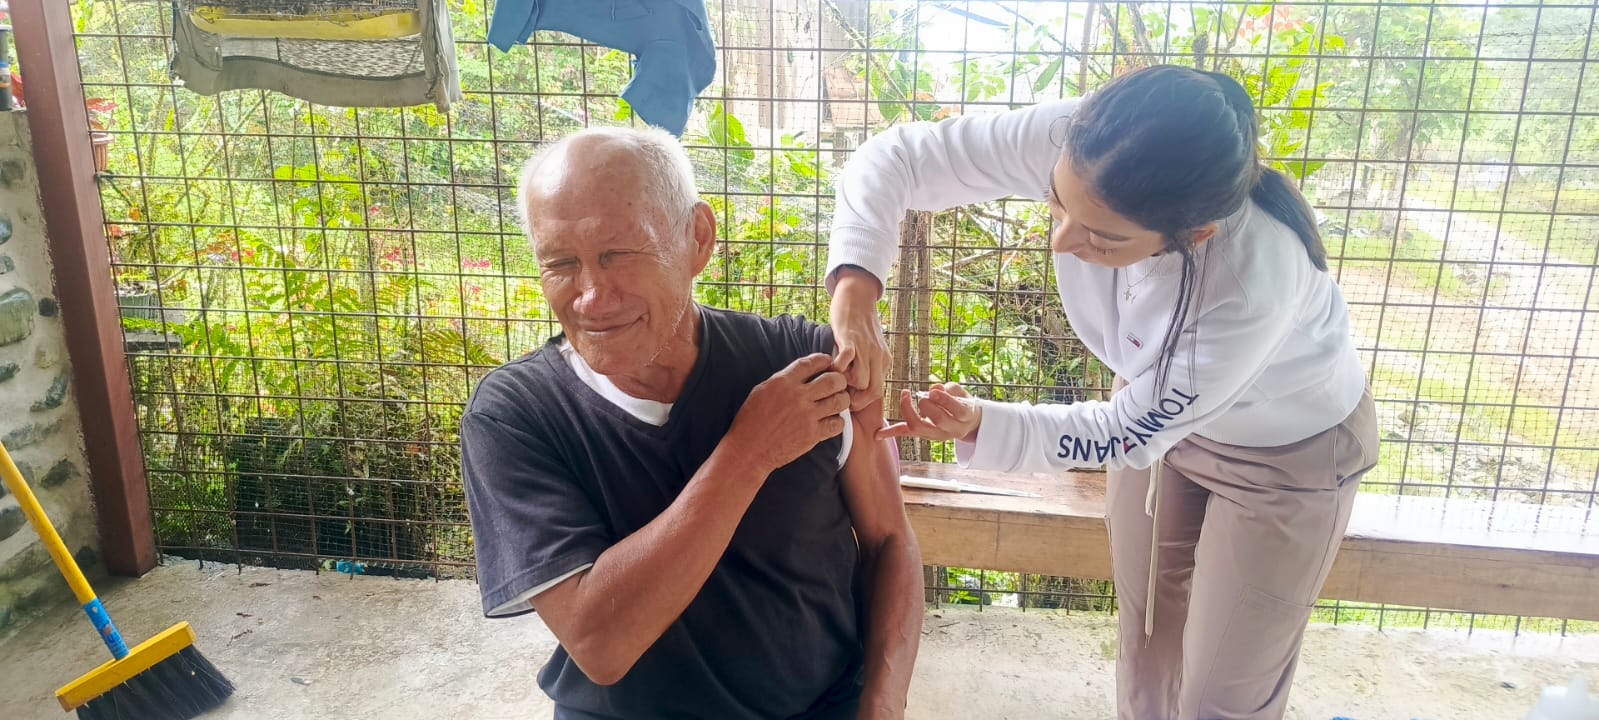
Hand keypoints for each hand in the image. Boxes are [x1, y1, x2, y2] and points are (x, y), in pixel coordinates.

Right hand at [726, 353, 850, 473]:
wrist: (749, 450)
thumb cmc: (751, 421)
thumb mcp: (761, 391)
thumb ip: (782, 380)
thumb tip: (801, 373)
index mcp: (783, 382)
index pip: (811, 363)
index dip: (824, 360)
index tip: (829, 362)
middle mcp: (797, 396)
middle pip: (833, 380)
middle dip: (840, 380)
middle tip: (839, 384)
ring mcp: (807, 416)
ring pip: (839, 401)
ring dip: (843, 400)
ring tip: (839, 402)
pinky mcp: (812, 435)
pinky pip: (837, 424)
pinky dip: (838, 421)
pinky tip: (832, 421)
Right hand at [830, 268, 889, 411]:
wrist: (858, 296)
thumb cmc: (859, 325)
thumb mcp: (869, 349)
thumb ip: (865, 366)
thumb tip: (853, 388)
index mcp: (884, 361)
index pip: (877, 392)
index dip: (861, 401)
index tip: (848, 400)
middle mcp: (878, 356)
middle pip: (873, 392)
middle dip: (856, 401)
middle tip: (840, 396)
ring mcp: (866, 347)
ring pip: (861, 381)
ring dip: (845, 384)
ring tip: (835, 378)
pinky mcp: (850, 338)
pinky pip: (846, 359)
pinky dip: (837, 367)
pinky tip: (829, 364)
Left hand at [877, 382, 980, 442]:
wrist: (967, 425)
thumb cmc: (963, 404)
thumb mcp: (963, 394)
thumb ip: (951, 390)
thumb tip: (934, 388)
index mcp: (964, 418)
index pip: (956, 410)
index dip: (944, 400)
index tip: (934, 391)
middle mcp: (951, 430)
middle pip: (937, 420)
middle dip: (927, 405)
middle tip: (923, 395)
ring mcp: (936, 435)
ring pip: (919, 428)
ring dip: (909, 410)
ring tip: (906, 395)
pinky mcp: (924, 435)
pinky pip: (906, 433)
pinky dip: (891, 432)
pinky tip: (877, 435)